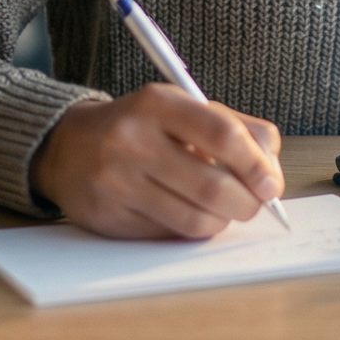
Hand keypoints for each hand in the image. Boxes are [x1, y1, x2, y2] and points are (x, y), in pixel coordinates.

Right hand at [31, 84, 284, 238]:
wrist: (68, 147)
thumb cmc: (141, 127)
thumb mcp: (183, 108)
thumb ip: (236, 128)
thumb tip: (272, 167)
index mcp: (158, 103)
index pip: (223, 136)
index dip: (257, 165)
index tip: (271, 183)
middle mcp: (133, 141)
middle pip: (214, 187)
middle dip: (248, 203)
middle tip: (254, 203)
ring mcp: (117, 182)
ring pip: (196, 220)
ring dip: (222, 221)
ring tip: (221, 208)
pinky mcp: (109, 218)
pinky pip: (170, 235)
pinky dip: (191, 229)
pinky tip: (185, 212)